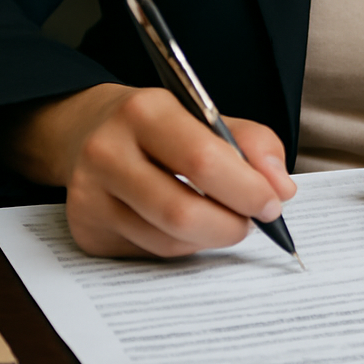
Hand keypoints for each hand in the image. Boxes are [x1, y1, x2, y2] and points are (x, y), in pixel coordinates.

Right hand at [0, 83, 295, 258]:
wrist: (82, 130)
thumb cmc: (155, 125)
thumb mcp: (200, 113)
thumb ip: (248, 142)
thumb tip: (281, 188)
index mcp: (143, 112)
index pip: (202, 160)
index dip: (247, 188)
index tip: (273, 201)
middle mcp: (107, 153)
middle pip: (181, 211)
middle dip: (231, 224)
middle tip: (253, 220)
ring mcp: (89, 196)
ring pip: (168, 240)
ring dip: (210, 237)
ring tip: (225, 220)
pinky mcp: (85, 230)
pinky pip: (150, 251)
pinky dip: (182, 244)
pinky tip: (188, 225)